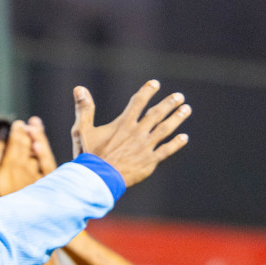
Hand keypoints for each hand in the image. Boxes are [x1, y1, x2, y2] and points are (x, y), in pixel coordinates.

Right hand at [0, 116, 56, 199]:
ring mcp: (37, 175)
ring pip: (40, 152)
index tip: (17, 124)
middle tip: (27, 123)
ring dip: (39, 138)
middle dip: (27, 132)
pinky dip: (45, 154)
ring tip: (36, 127)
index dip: (16, 133)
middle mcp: (26, 167)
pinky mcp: (45, 183)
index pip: (15, 145)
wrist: (18, 221)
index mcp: (12, 166)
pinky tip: (42, 148)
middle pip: (28, 145)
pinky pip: (48, 165)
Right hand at [70, 80, 190, 187]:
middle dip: (169, 103)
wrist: (97, 179)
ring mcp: (145, 147)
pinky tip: (184, 138)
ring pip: (165, 129)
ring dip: (177, 118)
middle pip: (156, 114)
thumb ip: (84, 109)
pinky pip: (166, 150)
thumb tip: (79, 89)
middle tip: (179, 96)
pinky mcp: (149, 161)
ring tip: (186, 109)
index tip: (155, 84)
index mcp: (122, 124)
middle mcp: (137, 133)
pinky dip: (176, 143)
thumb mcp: (82, 130)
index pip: (138, 102)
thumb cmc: (88, 156)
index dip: (147, 91)